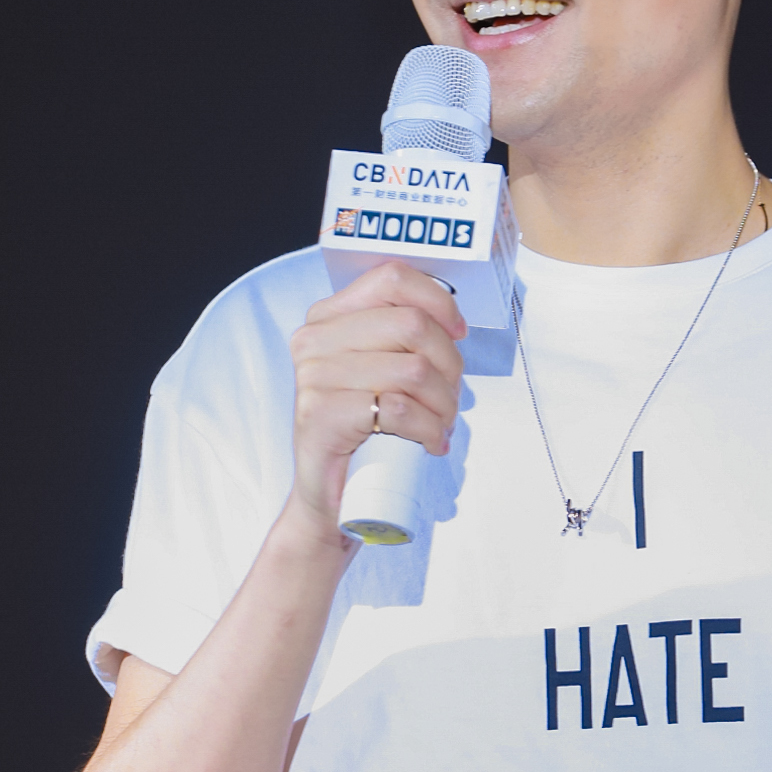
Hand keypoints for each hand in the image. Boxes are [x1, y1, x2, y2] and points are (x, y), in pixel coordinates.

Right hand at [287, 262, 465, 533]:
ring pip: (414, 369)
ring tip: (441, 423)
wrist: (330, 493)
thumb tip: (451, 323)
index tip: (457, 333)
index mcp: (328, 317)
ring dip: (444, 403)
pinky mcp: (321, 415)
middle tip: (451, 397)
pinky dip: (429, 429)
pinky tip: (430, 442)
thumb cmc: (363, 430)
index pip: (392, 278)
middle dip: (449, 365)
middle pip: (412, 324)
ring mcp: (314, 376)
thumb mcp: (378, 370)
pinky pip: (399, 409)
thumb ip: (399, 337)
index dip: (438, 301)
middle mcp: (315, 340)